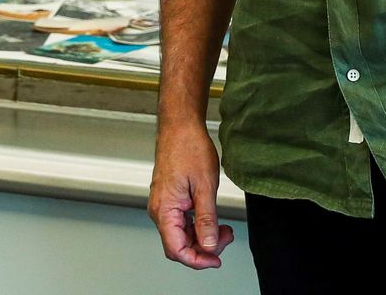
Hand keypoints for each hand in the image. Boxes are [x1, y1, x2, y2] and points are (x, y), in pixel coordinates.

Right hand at [149, 121, 235, 269]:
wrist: (180, 126)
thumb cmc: (189, 148)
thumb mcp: (205, 186)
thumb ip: (207, 220)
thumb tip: (209, 245)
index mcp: (164, 209)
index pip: (177, 250)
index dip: (198, 260)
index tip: (216, 258)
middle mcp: (159, 209)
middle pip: (178, 245)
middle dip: (204, 248)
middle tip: (225, 237)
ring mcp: (163, 204)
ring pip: (181, 234)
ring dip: (202, 237)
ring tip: (223, 228)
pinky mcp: (169, 198)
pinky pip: (181, 222)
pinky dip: (197, 226)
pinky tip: (212, 219)